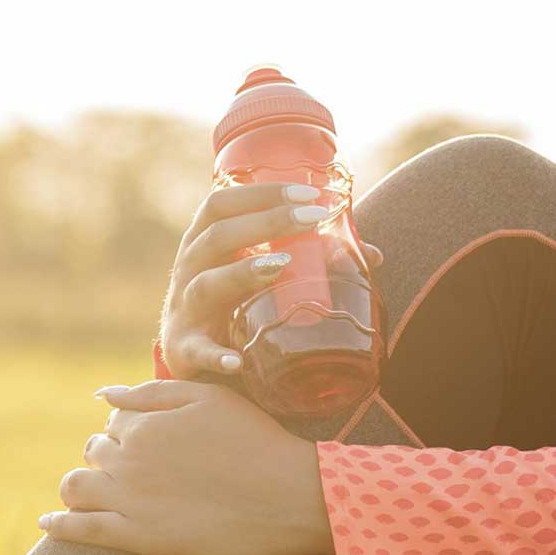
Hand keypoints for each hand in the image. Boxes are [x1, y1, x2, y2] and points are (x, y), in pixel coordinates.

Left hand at [39, 380, 332, 554]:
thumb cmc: (255, 441)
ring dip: (80, 485)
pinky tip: (49, 522)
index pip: (112, 423)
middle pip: (94, 452)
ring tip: (94, 492)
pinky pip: (80, 529)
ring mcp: (128, 499)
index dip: (129, 432)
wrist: (290, 496)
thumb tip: (100, 394)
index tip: (152, 446)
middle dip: (108, 457)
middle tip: (139, 472)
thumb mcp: (208, 399)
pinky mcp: (135, 536)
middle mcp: (128, 459)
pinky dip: (59, 524)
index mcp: (143, 424)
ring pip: (76, 486)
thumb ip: (150, 393)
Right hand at [160, 183, 383, 378]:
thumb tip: (372, 255)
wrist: (189, 357)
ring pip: (205, 285)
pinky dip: (214, 355)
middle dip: (265, 222)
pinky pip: (196, 350)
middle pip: (217, 236)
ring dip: (241, 273)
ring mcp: (184, 309)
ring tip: (279, 267)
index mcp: (204, 245)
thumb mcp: (260, 276)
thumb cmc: (232, 304)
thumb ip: (308, 261)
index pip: (222, 205)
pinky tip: (236, 361)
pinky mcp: (184, 349)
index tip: (308, 193)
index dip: (262, 194)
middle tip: (310, 219)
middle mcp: (189, 270)